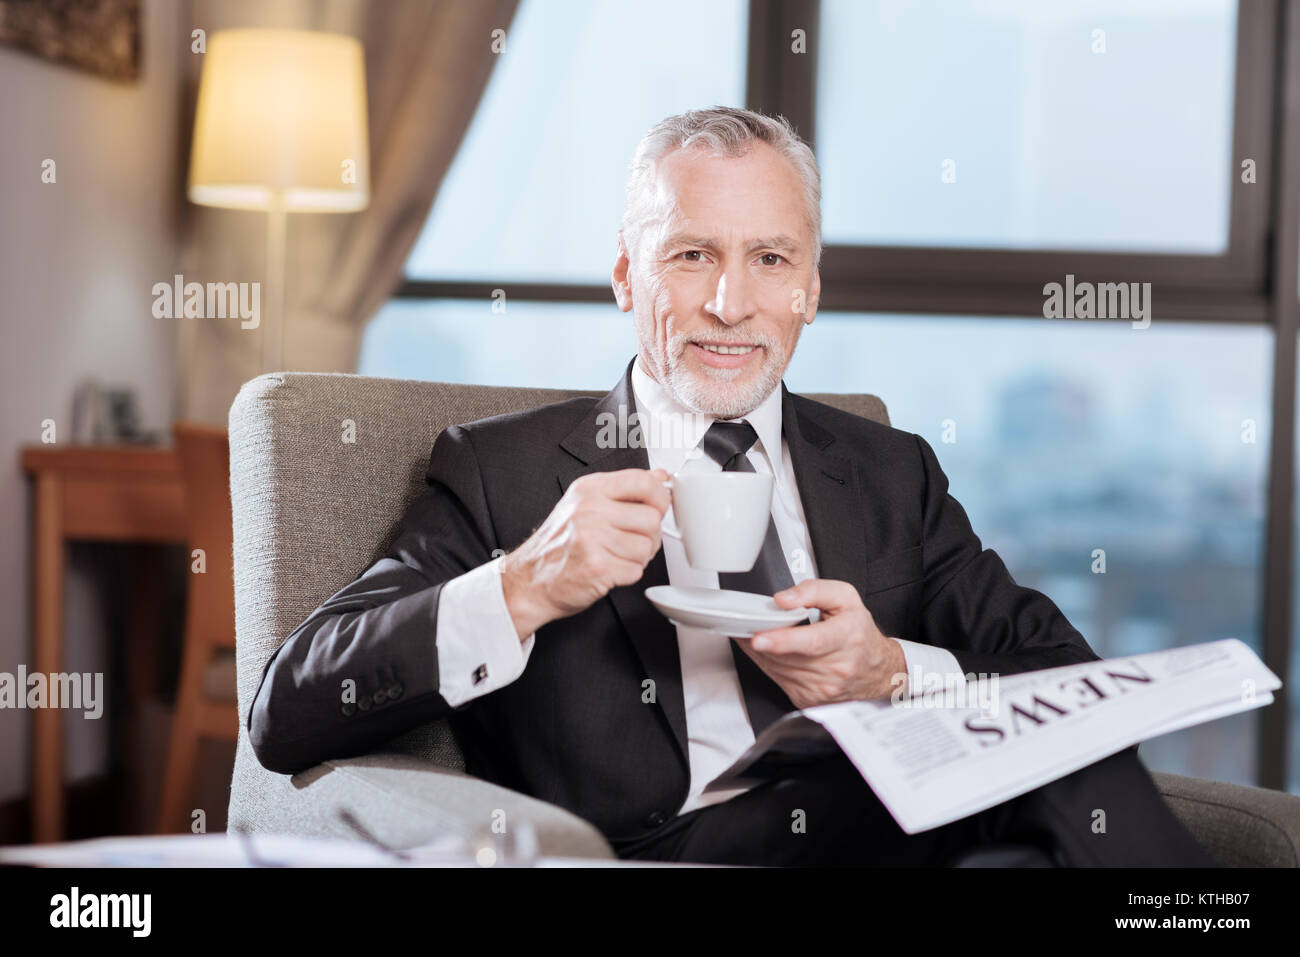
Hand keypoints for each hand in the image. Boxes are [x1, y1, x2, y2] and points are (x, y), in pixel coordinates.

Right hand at [500, 468, 670, 638]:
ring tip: (615, 555)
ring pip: (647, 547)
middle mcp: (590, 510)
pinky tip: (609, 569)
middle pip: (651, 518)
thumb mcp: (585, 504)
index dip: (660, 497)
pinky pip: (636, 570)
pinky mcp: (598, 567)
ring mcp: (593, 539)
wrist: (530, 580)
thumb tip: (659, 476)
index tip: (658, 507)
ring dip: (638, 557)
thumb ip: (624, 489)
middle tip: (631, 540)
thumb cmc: (558, 544)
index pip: (642, 482)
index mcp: (589, 490)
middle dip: (649, 535)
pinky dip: (627, 574)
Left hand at [743, 578, 906, 707]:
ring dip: (760, 651)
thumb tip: (783, 600)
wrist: (876, 670)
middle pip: (787, 656)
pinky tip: (770, 650)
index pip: (812, 642)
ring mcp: (822, 688)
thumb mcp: (845, 598)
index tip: (759, 638)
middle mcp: (836, 668)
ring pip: (776, 668)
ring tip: (758, 632)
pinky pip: (777, 679)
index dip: (782, 641)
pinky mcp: (810, 699)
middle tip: (747, 624)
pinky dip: (767, 663)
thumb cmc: (858, 633)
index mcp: (846, 637)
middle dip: (760, 640)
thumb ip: (813, 591)